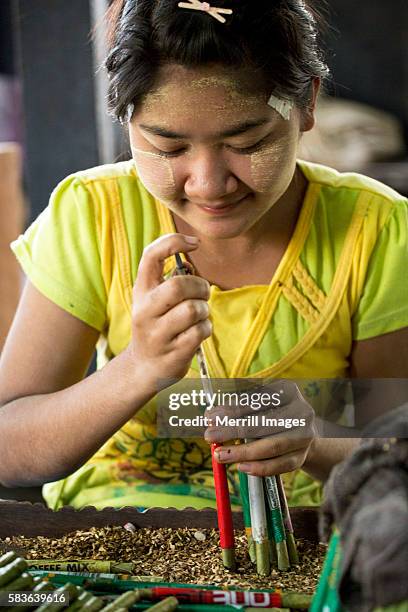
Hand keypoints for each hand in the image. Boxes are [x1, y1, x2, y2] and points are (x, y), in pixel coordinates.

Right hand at [127, 233, 211, 385]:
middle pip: (179, 286)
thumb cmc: (157, 325)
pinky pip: (201, 331)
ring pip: (193, 310)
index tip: (195, 243)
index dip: (174, 242)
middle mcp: (144, 310)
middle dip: (200, 287)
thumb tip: (190, 259)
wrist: (143, 367)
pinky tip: (197, 332)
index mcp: (141, 291)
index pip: (151, 256)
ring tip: (198, 316)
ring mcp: (157, 333)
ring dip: (204, 310)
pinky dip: (206, 328)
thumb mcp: (153, 300)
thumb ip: (169, 279)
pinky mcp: (173, 352)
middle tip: (202, 294)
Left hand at [204, 381, 315, 476]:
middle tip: (210, 436)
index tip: (211, 417)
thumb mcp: (259, 405)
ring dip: (242, 453)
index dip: (233, 409)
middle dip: (233, 430)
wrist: (301, 434)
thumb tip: (212, 416)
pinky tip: (241, 466)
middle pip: (263, 423)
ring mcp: (304, 436)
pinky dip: (259, 468)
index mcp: (288, 391)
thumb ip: (238, 408)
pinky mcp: (302, 456)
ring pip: (271, 447)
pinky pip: (279, 465)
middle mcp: (301, 412)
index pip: (257, 400)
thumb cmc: (272, 415)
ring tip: (220, 455)